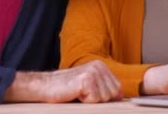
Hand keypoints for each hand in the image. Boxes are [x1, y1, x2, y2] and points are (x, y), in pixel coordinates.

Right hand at [4, 60, 122, 102]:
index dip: (106, 97)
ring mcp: (94, 71)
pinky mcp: (87, 79)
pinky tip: (76, 93)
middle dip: (98, 99)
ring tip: (78, 93)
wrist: (46, 86)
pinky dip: (86, 101)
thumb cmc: (66, 88)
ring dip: (91, 100)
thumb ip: (104, 87)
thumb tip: (120, 96)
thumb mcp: (89, 85)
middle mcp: (99, 66)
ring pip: (105, 98)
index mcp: (101, 66)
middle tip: (82, 94)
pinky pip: (95, 99)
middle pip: (112, 94)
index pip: (117, 88)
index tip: (92, 95)